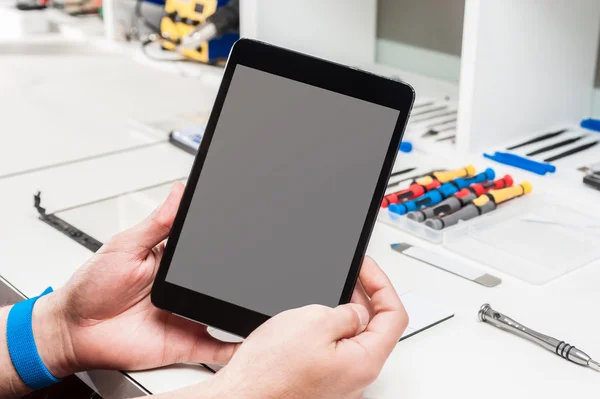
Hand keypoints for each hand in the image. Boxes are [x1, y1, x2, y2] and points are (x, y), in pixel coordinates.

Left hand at [33, 182, 239, 377]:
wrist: (74, 331)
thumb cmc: (92, 287)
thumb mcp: (125, 245)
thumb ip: (156, 223)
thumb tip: (179, 191)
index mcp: (173, 260)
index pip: (207, 245)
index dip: (225, 237)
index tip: (243, 226)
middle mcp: (184, 287)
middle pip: (221, 278)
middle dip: (237, 273)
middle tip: (250, 266)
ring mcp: (188, 314)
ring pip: (224, 310)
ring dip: (240, 305)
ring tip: (258, 299)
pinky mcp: (185, 342)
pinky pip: (217, 348)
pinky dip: (235, 346)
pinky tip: (251, 340)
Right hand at [203, 257, 407, 398]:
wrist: (242, 395)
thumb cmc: (271, 372)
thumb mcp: (313, 321)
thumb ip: (346, 312)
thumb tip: (357, 310)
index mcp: (363, 361)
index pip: (393, 316)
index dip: (381, 284)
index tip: (366, 267)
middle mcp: (356, 376)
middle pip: (376, 327)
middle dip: (365, 295)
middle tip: (352, 274)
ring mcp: (339, 379)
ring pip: (355, 337)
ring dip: (347, 310)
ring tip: (329, 293)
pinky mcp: (321, 379)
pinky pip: (336, 349)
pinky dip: (331, 328)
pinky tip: (314, 317)